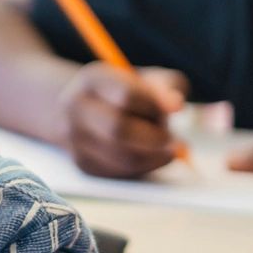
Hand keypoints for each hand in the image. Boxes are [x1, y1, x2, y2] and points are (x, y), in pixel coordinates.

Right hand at [59, 63, 190, 177]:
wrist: (83, 110)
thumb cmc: (124, 93)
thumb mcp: (144, 79)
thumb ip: (165, 85)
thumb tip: (175, 105)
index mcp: (93, 80)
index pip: (127, 96)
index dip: (156, 105)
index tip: (177, 110)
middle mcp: (76, 107)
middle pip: (119, 130)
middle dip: (154, 138)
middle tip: (172, 140)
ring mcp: (75, 139)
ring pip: (122, 157)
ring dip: (153, 156)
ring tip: (165, 148)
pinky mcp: (83, 165)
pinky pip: (120, 173)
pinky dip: (144, 167)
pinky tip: (150, 157)